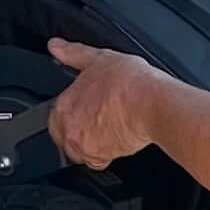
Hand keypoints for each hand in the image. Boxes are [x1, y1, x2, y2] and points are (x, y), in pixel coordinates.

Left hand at [46, 39, 160, 169]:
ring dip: (89, 143)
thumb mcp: (100, 58)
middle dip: (78, 129)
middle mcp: (69, 128)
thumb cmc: (130, 83)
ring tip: (110, 127)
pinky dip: (104, 155)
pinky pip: (96, 162)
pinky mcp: (100, 159)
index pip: (56, 114)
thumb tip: (56, 46)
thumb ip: (74, 54)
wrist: (153, 105)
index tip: (88, 106)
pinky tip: (117, 139)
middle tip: (99, 118)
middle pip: (64, 135)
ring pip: (79, 150)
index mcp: (64, 104)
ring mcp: (83, 146)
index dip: (74, 110)